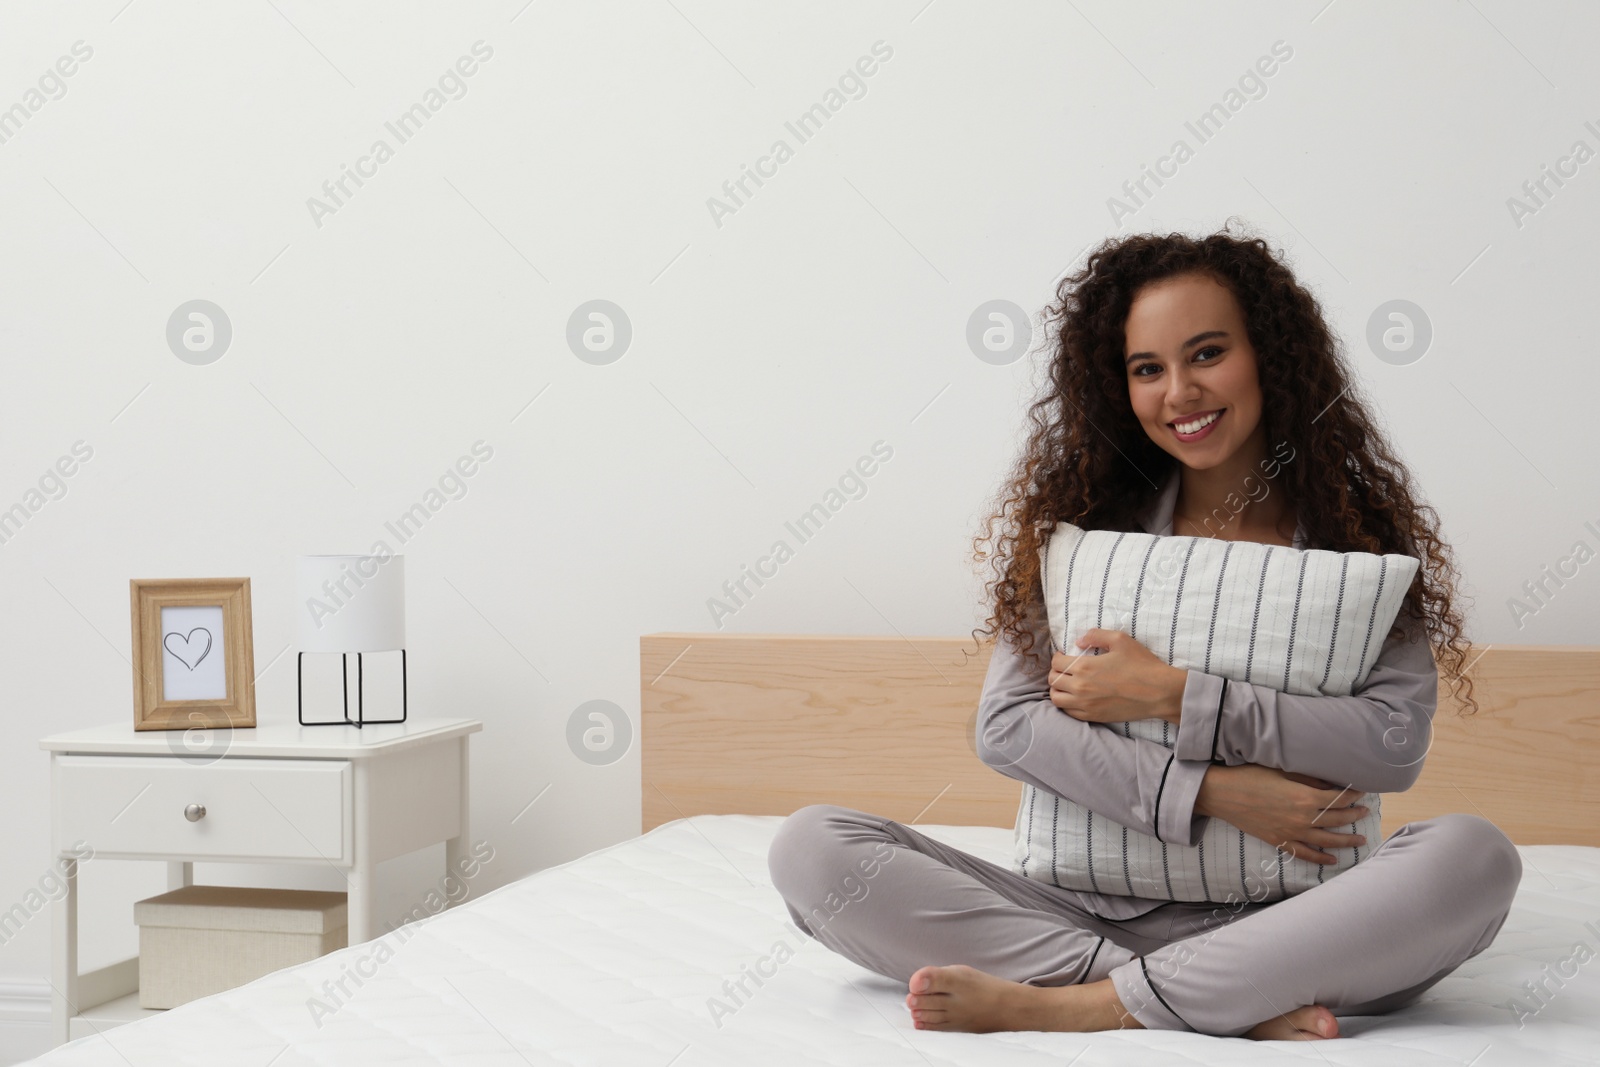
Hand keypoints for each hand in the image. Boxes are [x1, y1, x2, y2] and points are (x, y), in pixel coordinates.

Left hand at [1049, 628, 1186, 724]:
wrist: (1159, 693)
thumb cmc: (1142, 665)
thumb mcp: (1120, 640)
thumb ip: (1096, 635)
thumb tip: (1079, 640)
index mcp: (1084, 667)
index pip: (1056, 663)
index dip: (1057, 657)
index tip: (1064, 655)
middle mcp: (1081, 687)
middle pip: (1053, 680)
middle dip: (1056, 672)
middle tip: (1065, 669)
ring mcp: (1086, 705)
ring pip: (1057, 699)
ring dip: (1058, 689)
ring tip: (1068, 684)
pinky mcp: (1094, 717)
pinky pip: (1069, 712)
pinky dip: (1067, 704)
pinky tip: (1076, 697)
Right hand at [1195, 764, 1369, 864]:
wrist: (1222, 794)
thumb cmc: (1250, 776)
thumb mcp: (1281, 771)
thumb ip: (1308, 779)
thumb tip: (1331, 784)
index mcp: (1305, 797)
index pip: (1339, 798)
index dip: (1353, 795)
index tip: (1363, 791)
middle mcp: (1302, 818)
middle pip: (1337, 820)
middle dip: (1354, 815)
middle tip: (1365, 812)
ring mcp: (1291, 832)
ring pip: (1326, 841)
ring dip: (1346, 841)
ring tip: (1360, 840)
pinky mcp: (1279, 841)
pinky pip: (1304, 853)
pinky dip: (1320, 859)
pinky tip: (1332, 860)